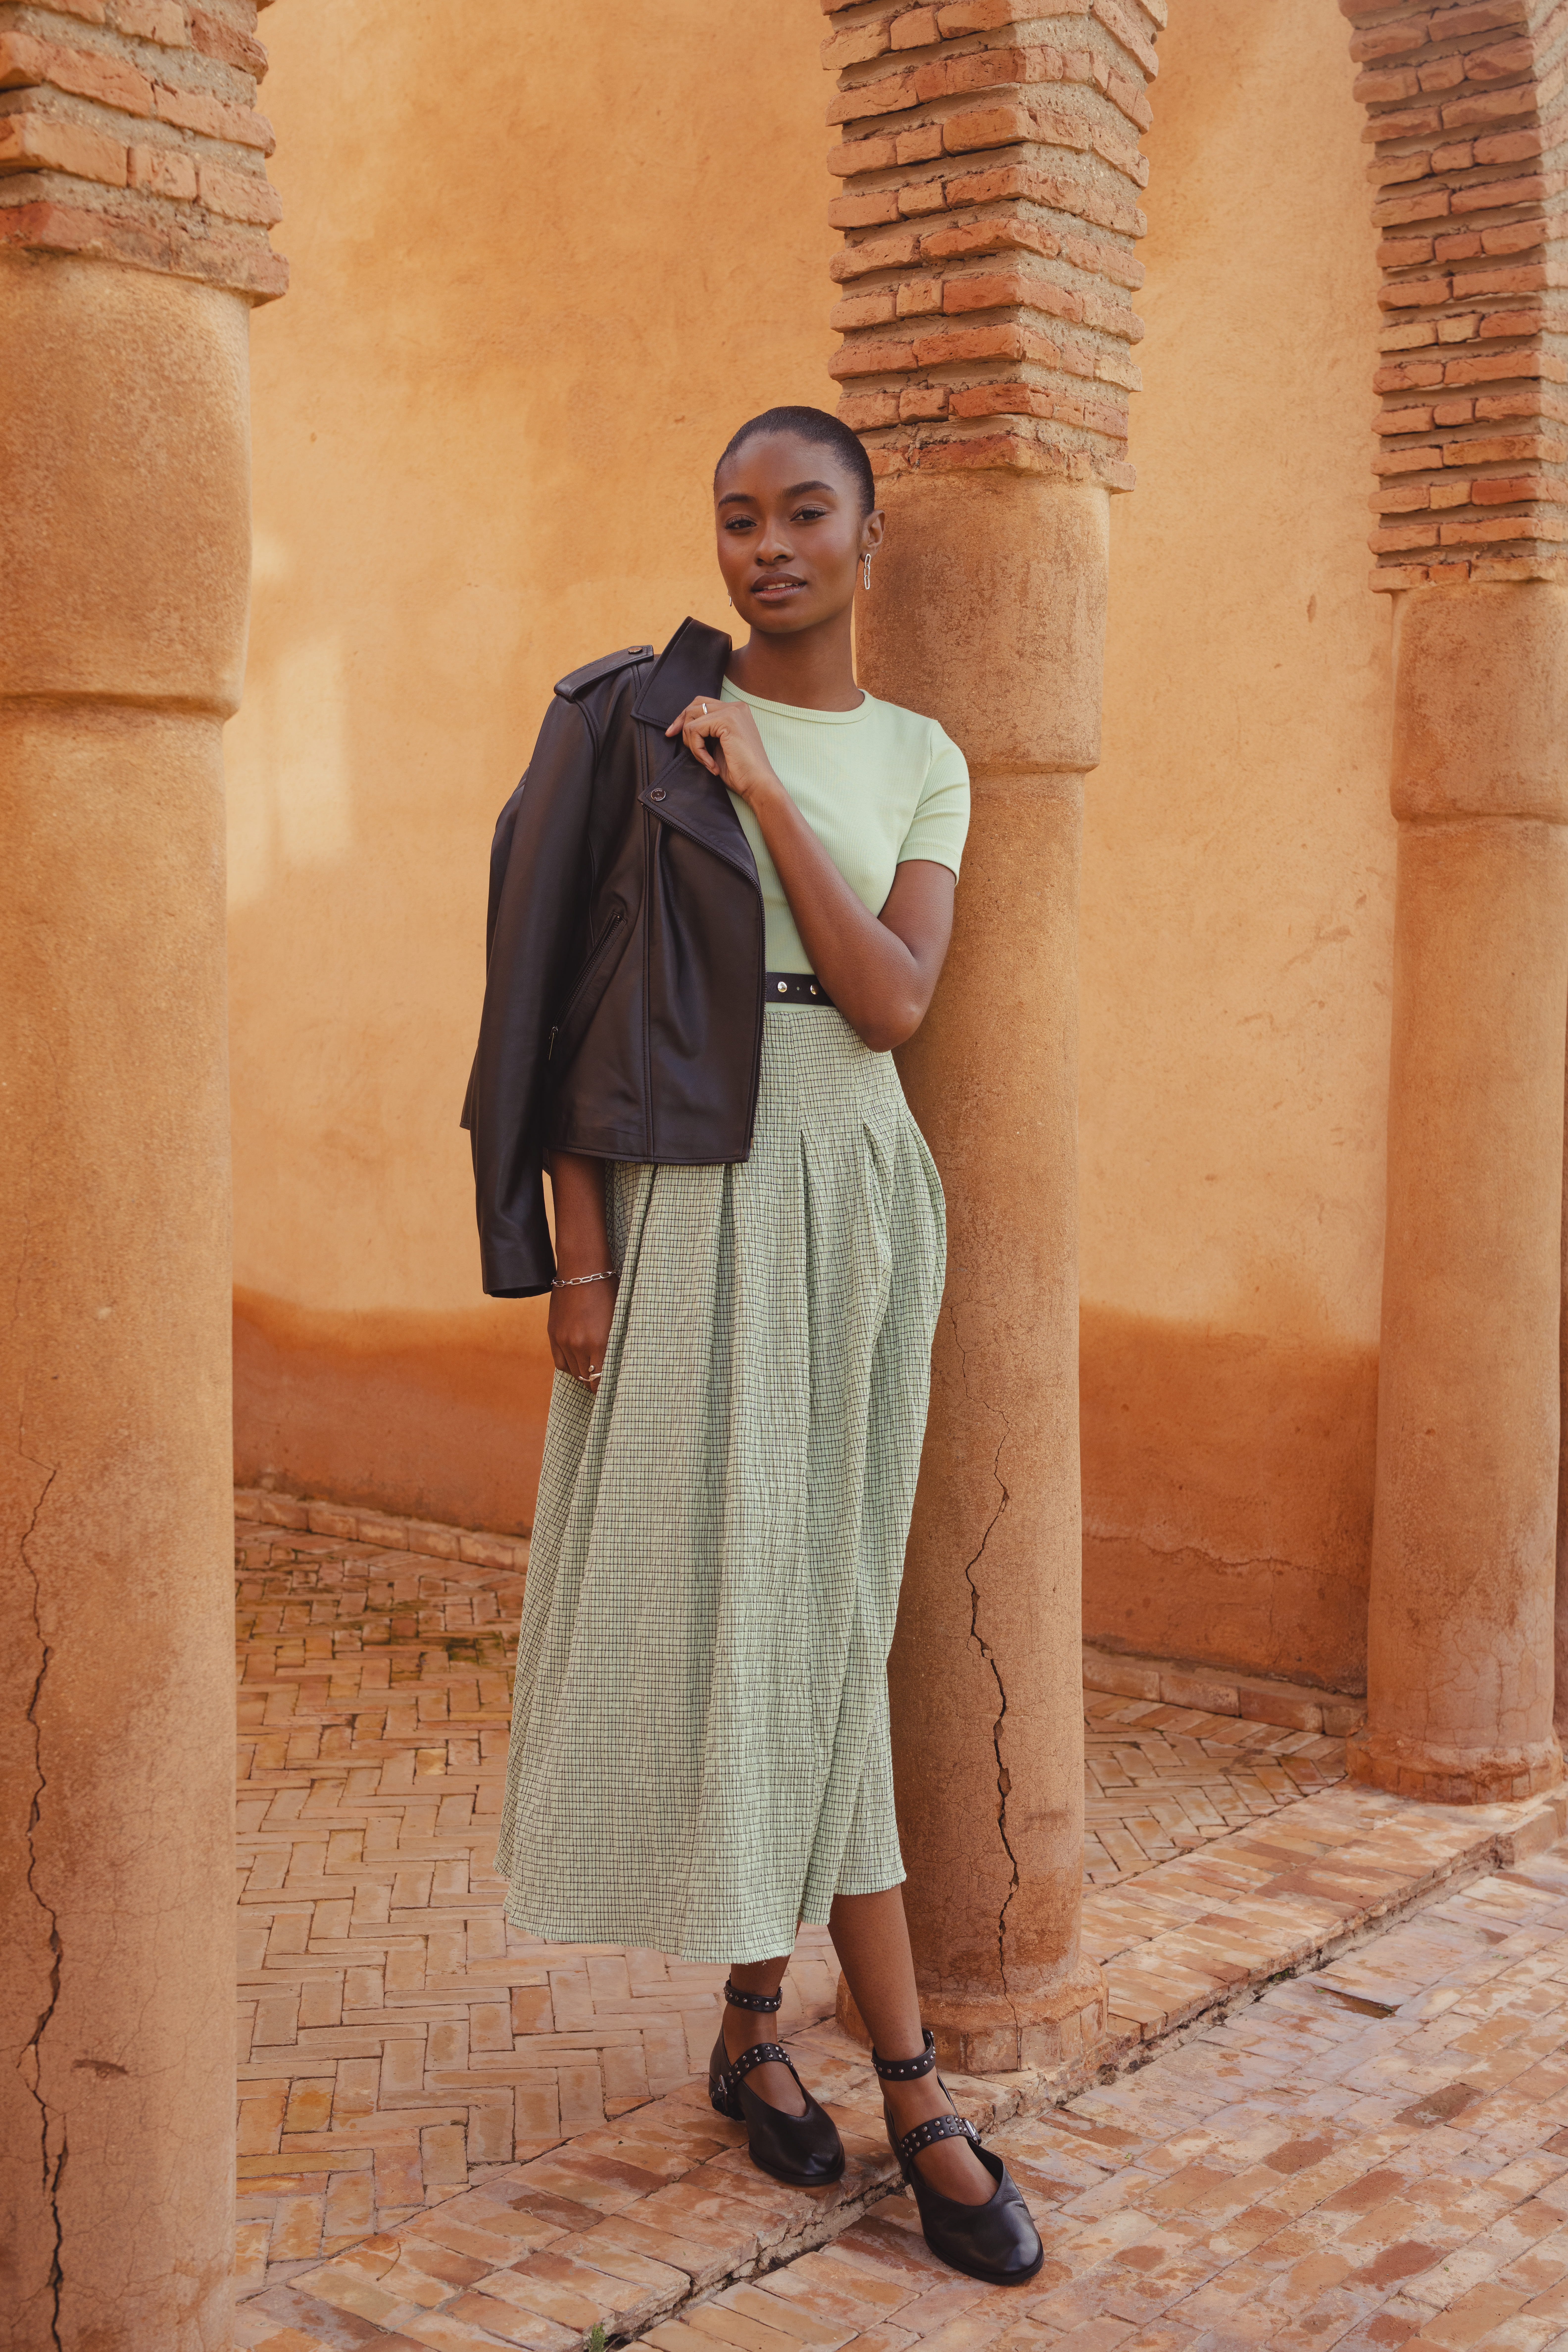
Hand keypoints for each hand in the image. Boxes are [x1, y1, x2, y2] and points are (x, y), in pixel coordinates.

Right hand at [548, 1275, 615, 1396]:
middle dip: (597, 1383)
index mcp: (600, 1343)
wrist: (582, 1270)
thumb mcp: (618, 1320)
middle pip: (587, 1380)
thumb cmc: (608, 1291)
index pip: (601, 1381)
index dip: (607, 1389)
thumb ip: (614, 1346)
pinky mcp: (553, 1334)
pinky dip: (570, 1366)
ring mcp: (564, 1341)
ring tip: (593, 1370)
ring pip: (574, 1372)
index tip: (613, 1390)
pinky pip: (560, 1363)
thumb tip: (615, 1367)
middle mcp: (580, 1345)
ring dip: (584, 1374)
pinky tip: (579, 1361)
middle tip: (605, 1382)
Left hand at [665, 697, 778, 805]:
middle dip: (682, 726)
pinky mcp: (727, 721)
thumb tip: (682, 726)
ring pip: (692, 720)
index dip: (684, 718)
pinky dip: (698, 750)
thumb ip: (707, 731)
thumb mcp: (719, 745)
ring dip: (692, 744)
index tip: (672, 734)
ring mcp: (732, 711)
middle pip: (694, 706)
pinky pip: (695, 730)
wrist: (757, 784)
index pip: (702, 704)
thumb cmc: (740, 771)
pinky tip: (711, 764)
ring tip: (706, 761)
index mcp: (736, 710)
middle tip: (682, 745)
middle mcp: (735, 706)